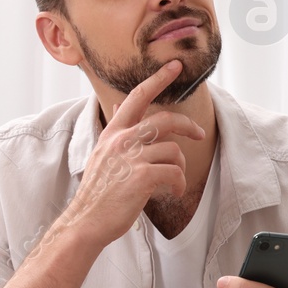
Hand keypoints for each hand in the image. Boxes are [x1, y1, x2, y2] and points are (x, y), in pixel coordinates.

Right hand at [63, 61, 205, 249]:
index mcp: (113, 133)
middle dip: (188, 125)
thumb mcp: (103, 154)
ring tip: (173, 181)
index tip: (175, 66)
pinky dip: (179, 184)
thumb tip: (119, 105)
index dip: (158, 79)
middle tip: (200, 133)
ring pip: (174, 150)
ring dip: (180, 168)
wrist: (87, 221)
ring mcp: (131, 157)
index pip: (136, 97)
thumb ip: (116, 130)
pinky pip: (175, 173)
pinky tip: (173, 192)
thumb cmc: (98, 191)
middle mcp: (121, 140)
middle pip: (165, 120)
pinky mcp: (142, 176)